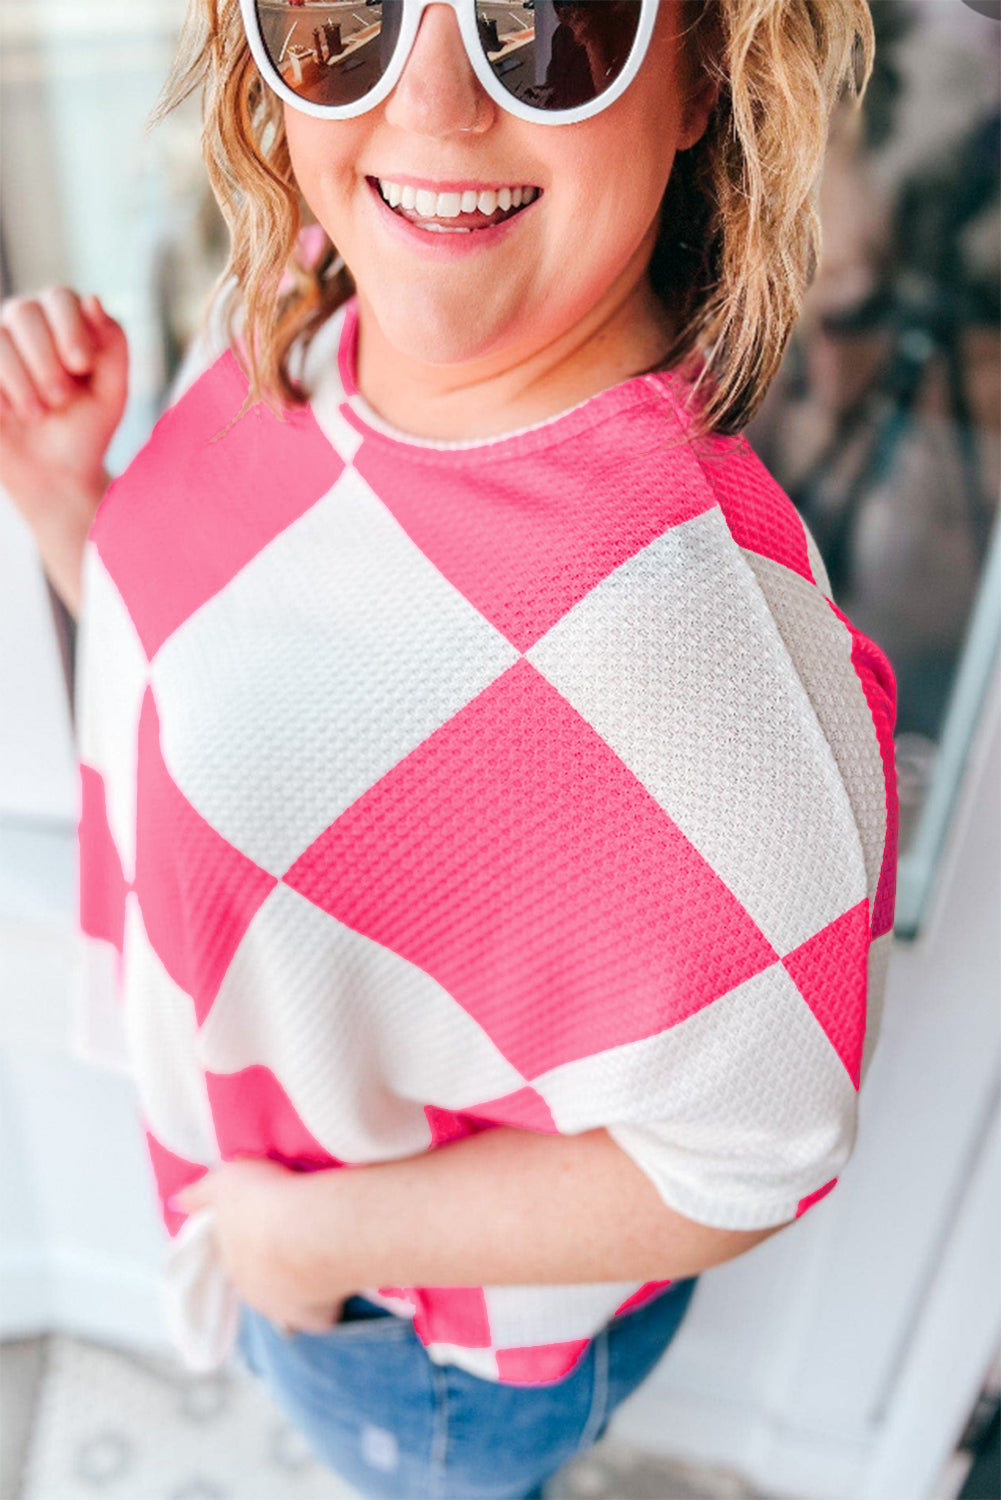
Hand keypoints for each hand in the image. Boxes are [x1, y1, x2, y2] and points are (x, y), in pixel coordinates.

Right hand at [0, 286, 127, 532]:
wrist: (53, 472)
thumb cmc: (86, 428)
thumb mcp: (111, 391)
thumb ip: (112, 346)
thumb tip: (92, 299)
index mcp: (63, 321)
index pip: (60, 297)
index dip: (70, 328)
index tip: (81, 366)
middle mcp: (25, 322)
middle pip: (24, 311)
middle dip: (45, 358)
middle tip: (61, 397)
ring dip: (21, 379)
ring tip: (39, 413)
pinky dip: (1, 392)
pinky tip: (12, 413)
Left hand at [171, 1157, 359, 1334]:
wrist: (306, 1227)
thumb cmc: (265, 1199)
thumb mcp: (225, 1182)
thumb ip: (201, 1194)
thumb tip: (176, 1202)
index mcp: (229, 1259)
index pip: (235, 1255)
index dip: (250, 1241)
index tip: (264, 1226)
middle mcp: (250, 1289)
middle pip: (260, 1280)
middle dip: (274, 1265)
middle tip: (295, 1237)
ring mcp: (282, 1308)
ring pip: (289, 1299)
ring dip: (300, 1282)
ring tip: (319, 1254)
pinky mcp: (314, 1317)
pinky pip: (320, 1315)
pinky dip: (327, 1304)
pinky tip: (336, 1284)